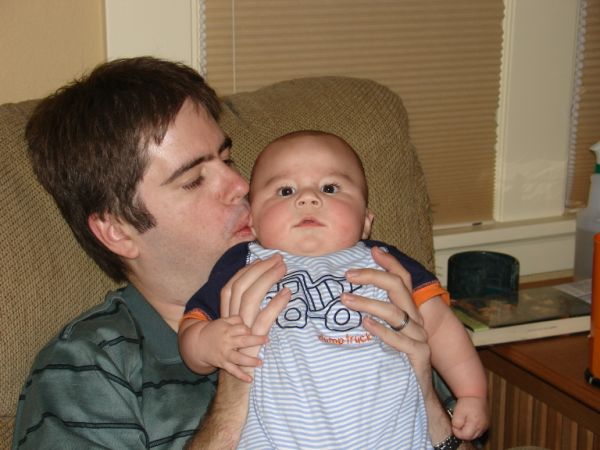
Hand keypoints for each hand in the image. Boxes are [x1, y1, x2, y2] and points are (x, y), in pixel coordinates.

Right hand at [198, 316, 269, 382]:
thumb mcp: (222, 321)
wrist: (198, 344)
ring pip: (239, 358)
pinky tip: (250, 380)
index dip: (248, 329)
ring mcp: (225, 354)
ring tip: (261, 362)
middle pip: (243, 341)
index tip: (251, 332)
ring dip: (250, 361)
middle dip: (256, 340)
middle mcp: (227, 342)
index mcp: (227, 330)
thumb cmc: (214, 331)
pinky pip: (233, 371)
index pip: (242, 328)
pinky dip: (241, 376)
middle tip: (267, 340)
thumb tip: (248, 320)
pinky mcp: (222, 364)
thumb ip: (235, 319)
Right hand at [220, 253, 290, 358]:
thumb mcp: (242, 329)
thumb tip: (263, 287)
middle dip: (260, 269)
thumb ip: (248, 310)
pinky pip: (263, 320)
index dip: (248, 269)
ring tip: (283, 270)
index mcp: (228, 315)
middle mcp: (232, 320)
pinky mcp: (252, 343)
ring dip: (267, 280)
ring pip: (250, 298)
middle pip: (241, 286)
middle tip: (278, 259)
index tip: (264, 259)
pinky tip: (287, 294)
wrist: (234, 382)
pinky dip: (275, 305)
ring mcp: (241, 331)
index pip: (233, 284)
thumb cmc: (242, 352)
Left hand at [341, 246, 454, 445]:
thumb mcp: (385, 335)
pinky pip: (400, 340)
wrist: (417, 398)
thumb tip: (347, 296)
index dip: (390, 263)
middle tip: (347, 275)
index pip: (403, 280)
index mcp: (410, 312)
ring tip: (345, 299)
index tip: (372, 250)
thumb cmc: (395, 363)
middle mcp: (417, 321)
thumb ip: (375, 316)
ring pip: (396, 312)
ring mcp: (420, 339)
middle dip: (373, 277)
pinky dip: (382, 330)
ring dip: (368, 303)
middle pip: (399, 288)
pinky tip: (365, 324)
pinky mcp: (419, 357)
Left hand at [451, 396, 488, 440]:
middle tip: (458, 423)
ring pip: (475, 435)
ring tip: (464, 421)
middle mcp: (482, 427)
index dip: (457, 432)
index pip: (465, 436)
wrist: (475, 394)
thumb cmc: (466, 403)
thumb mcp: (457, 412)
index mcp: (475, 424)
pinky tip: (469, 422)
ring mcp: (486, 426)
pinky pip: (479, 430)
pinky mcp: (487, 423)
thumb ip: (456, 423)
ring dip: (468, 431)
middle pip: (471, 437)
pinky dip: (473, 428)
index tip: (454, 425)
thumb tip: (456, 429)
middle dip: (463, 432)